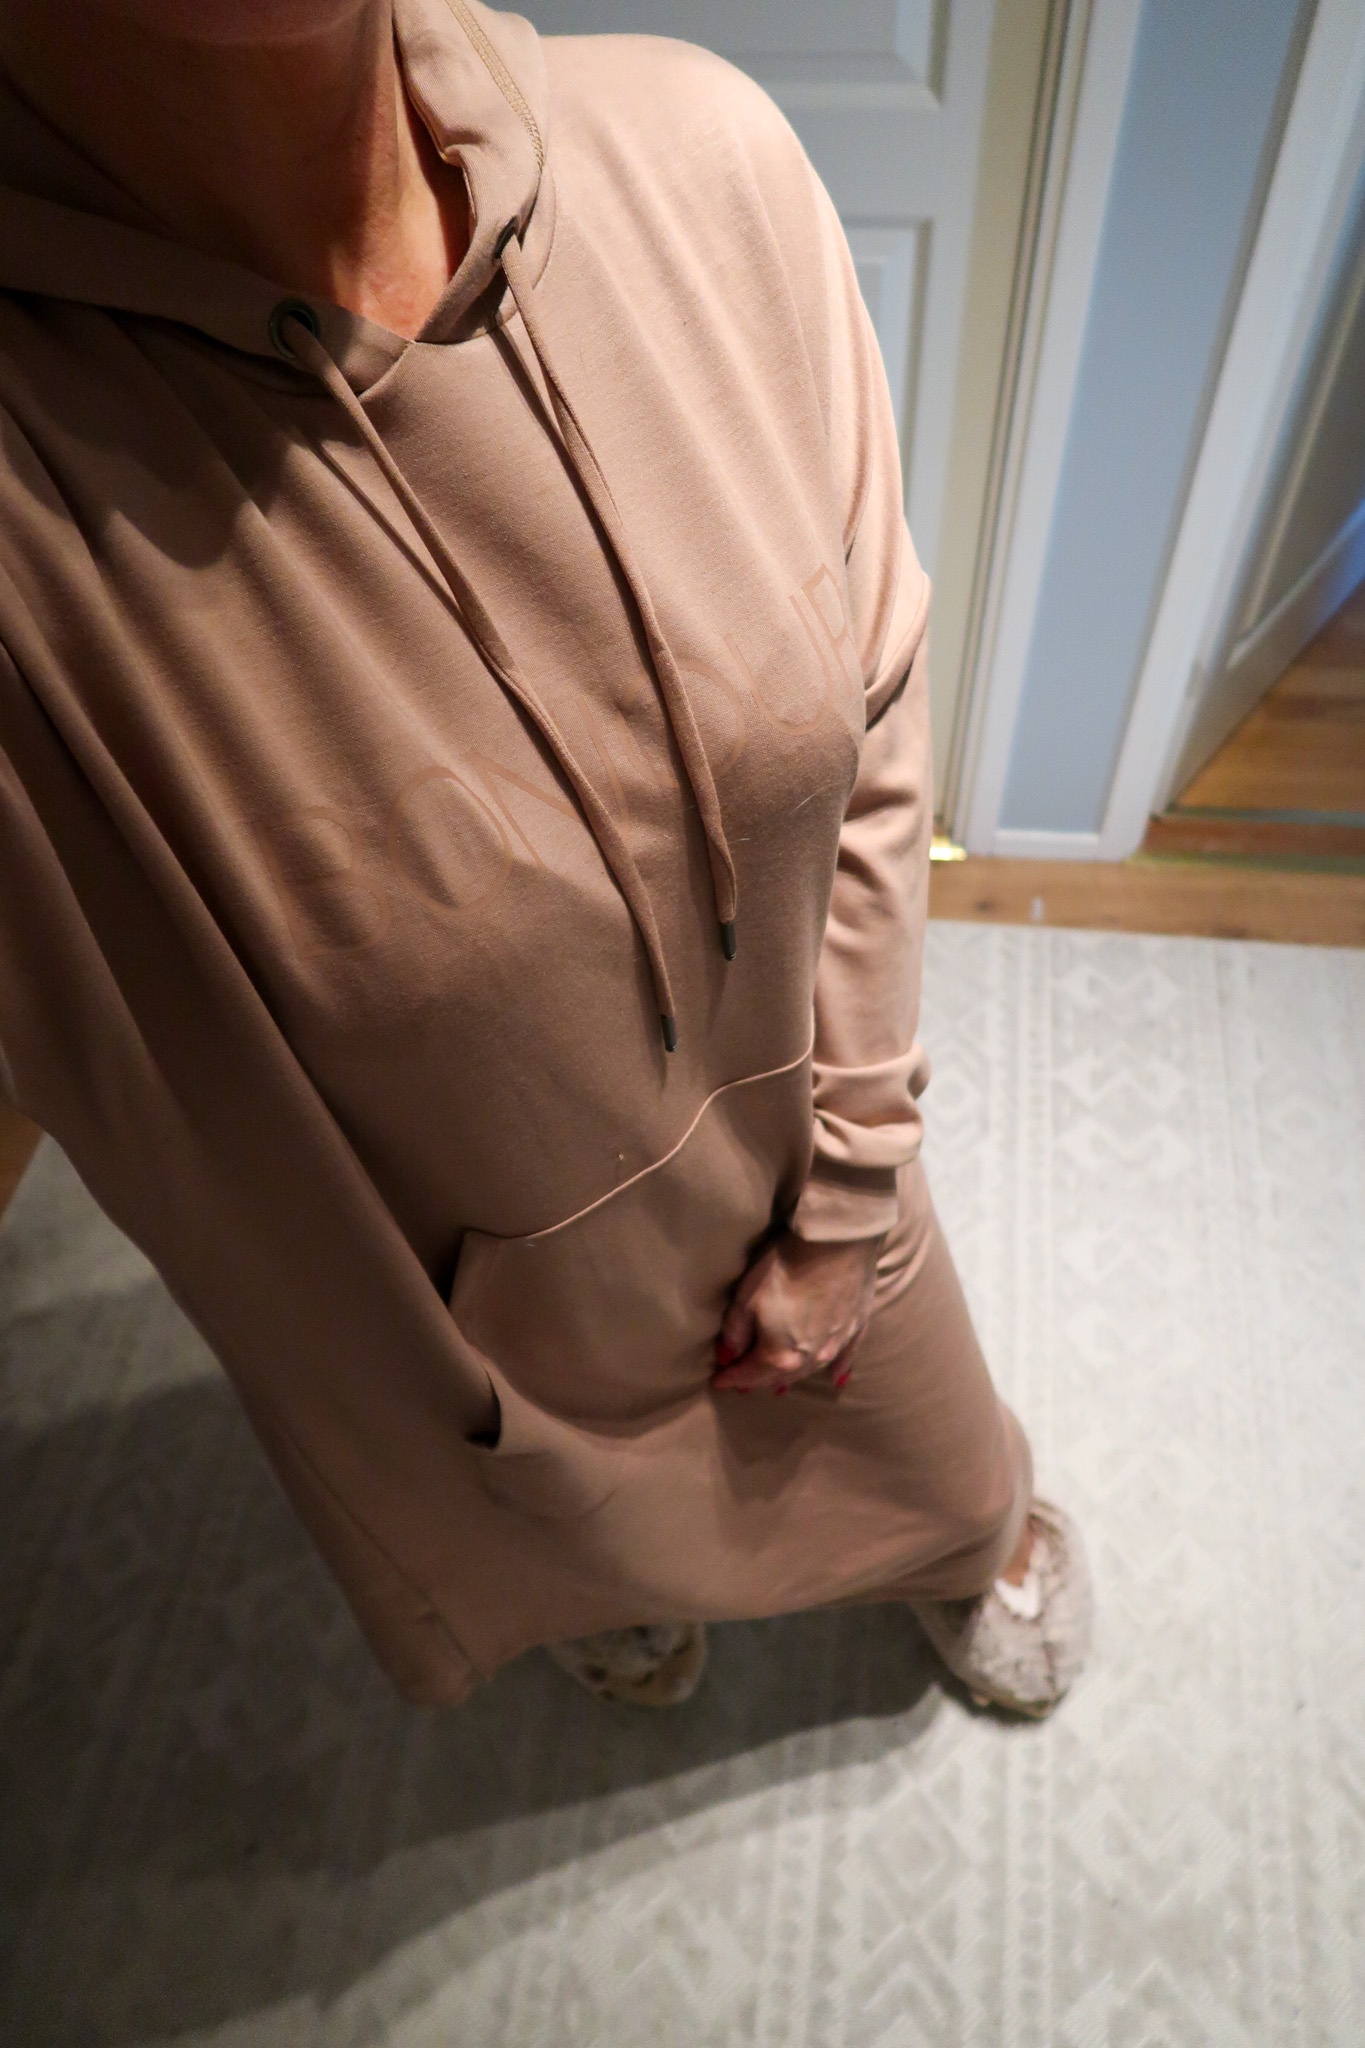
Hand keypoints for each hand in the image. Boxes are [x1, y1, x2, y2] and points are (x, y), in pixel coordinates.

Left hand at [712, 1230, 882, 1394]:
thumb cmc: (785, 1268)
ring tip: (779, 1386)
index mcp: (779, 1356)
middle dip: (759, 1380)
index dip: (730, 1377)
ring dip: (792, 1378)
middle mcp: (810, 1358)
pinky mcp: (857, 1326)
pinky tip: (837, 1378)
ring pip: (809, 1370)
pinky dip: (839, 1369)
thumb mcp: (746, 1298)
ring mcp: (837, 1344)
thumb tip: (727, 1356)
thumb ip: (735, 1333)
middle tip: (744, 1383)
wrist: (836, 1242)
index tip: (717, 1381)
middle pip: (779, 1376)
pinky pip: (846, 1357)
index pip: (748, 1374)